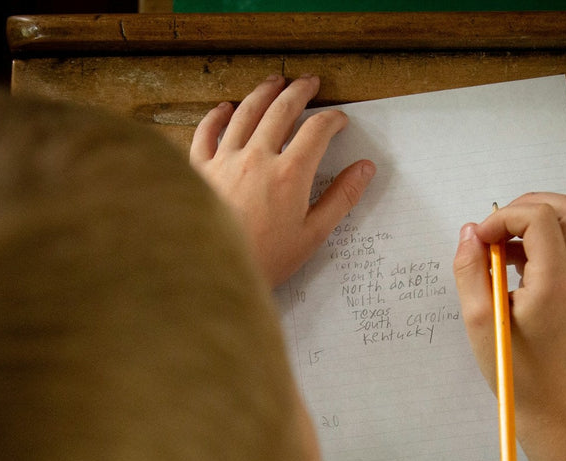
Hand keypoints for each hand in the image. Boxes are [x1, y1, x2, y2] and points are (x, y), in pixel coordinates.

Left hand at [190, 75, 375, 286]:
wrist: (213, 274)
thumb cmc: (265, 260)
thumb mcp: (312, 235)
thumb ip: (341, 198)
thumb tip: (365, 169)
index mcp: (289, 174)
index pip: (317, 130)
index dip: (332, 119)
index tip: (339, 120)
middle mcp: (256, 158)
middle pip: (281, 110)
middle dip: (300, 92)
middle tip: (310, 83)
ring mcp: (225, 160)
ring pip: (245, 113)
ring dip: (263, 92)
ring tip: (274, 82)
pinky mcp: (200, 169)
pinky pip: (206, 132)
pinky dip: (216, 115)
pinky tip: (225, 108)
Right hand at [452, 193, 565, 417]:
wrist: (548, 402)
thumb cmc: (512, 369)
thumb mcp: (479, 320)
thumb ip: (470, 271)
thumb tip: (470, 232)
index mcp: (554, 283)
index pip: (539, 218)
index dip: (504, 217)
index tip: (479, 240)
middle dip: (527, 206)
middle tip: (496, 230)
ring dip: (533, 223)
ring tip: (499, 251)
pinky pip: (564, 246)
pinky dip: (537, 241)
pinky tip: (508, 266)